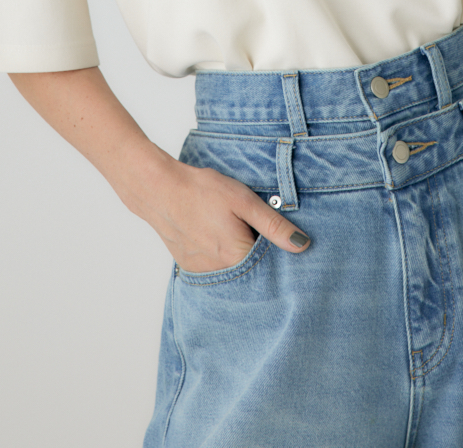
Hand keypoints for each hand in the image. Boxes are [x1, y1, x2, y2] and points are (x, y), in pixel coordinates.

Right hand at [149, 157, 310, 273]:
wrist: (160, 189)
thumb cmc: (202, 192)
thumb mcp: (244, 201)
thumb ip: (274, 225)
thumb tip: (302, 244)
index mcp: (237, 257)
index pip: (271, 266)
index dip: (278, 250)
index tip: (277, 234)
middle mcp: (220, 272)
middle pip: (252, 270)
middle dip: (257, 252)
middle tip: (249, 225)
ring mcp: (203, 272)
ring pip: (233, 269)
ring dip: (238, 253)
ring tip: (229, 227)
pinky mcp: (190, 267)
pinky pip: (215, 268)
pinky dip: (220, 255)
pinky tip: (216, 233)